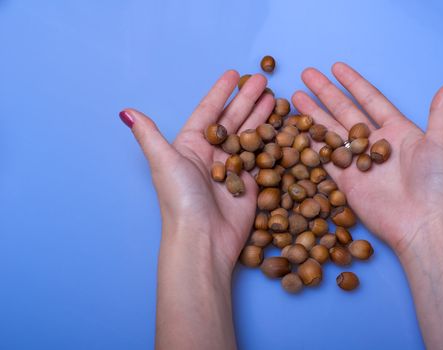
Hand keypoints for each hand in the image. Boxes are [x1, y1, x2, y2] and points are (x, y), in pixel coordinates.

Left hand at [120, 71, 273, 273]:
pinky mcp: (250, 183)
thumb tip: (126, 111)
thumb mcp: (163, 162)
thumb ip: (149, 135)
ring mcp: (232, 168)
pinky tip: (280, 126)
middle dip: (247, 99)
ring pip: (249, 134)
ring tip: (274, 97)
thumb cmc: (181, 200)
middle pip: (233, 119)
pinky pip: (261, 156)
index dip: (221, 92)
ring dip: (261, 116)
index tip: (234, 74)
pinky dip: (271, 140)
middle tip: (263, 80)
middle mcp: (211, 154)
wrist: (203, 238)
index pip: (209, 111)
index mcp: (191, 145)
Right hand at [292, 62, 442, 254]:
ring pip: (332, 132)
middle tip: (307, 75)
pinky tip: (299, 129)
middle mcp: (375, 144)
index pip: (370, 99)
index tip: (336, 67)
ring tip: (295, 97)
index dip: (353, 83)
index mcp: (397, 131)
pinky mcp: (347, 183)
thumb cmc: (436, 183)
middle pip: (344, 112)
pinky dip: (312, 146)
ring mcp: (359, 163)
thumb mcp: (440, 144)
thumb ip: (439, 114)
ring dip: (314, 115)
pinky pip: (326, 159)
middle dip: (325, 94)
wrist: (423, 222)